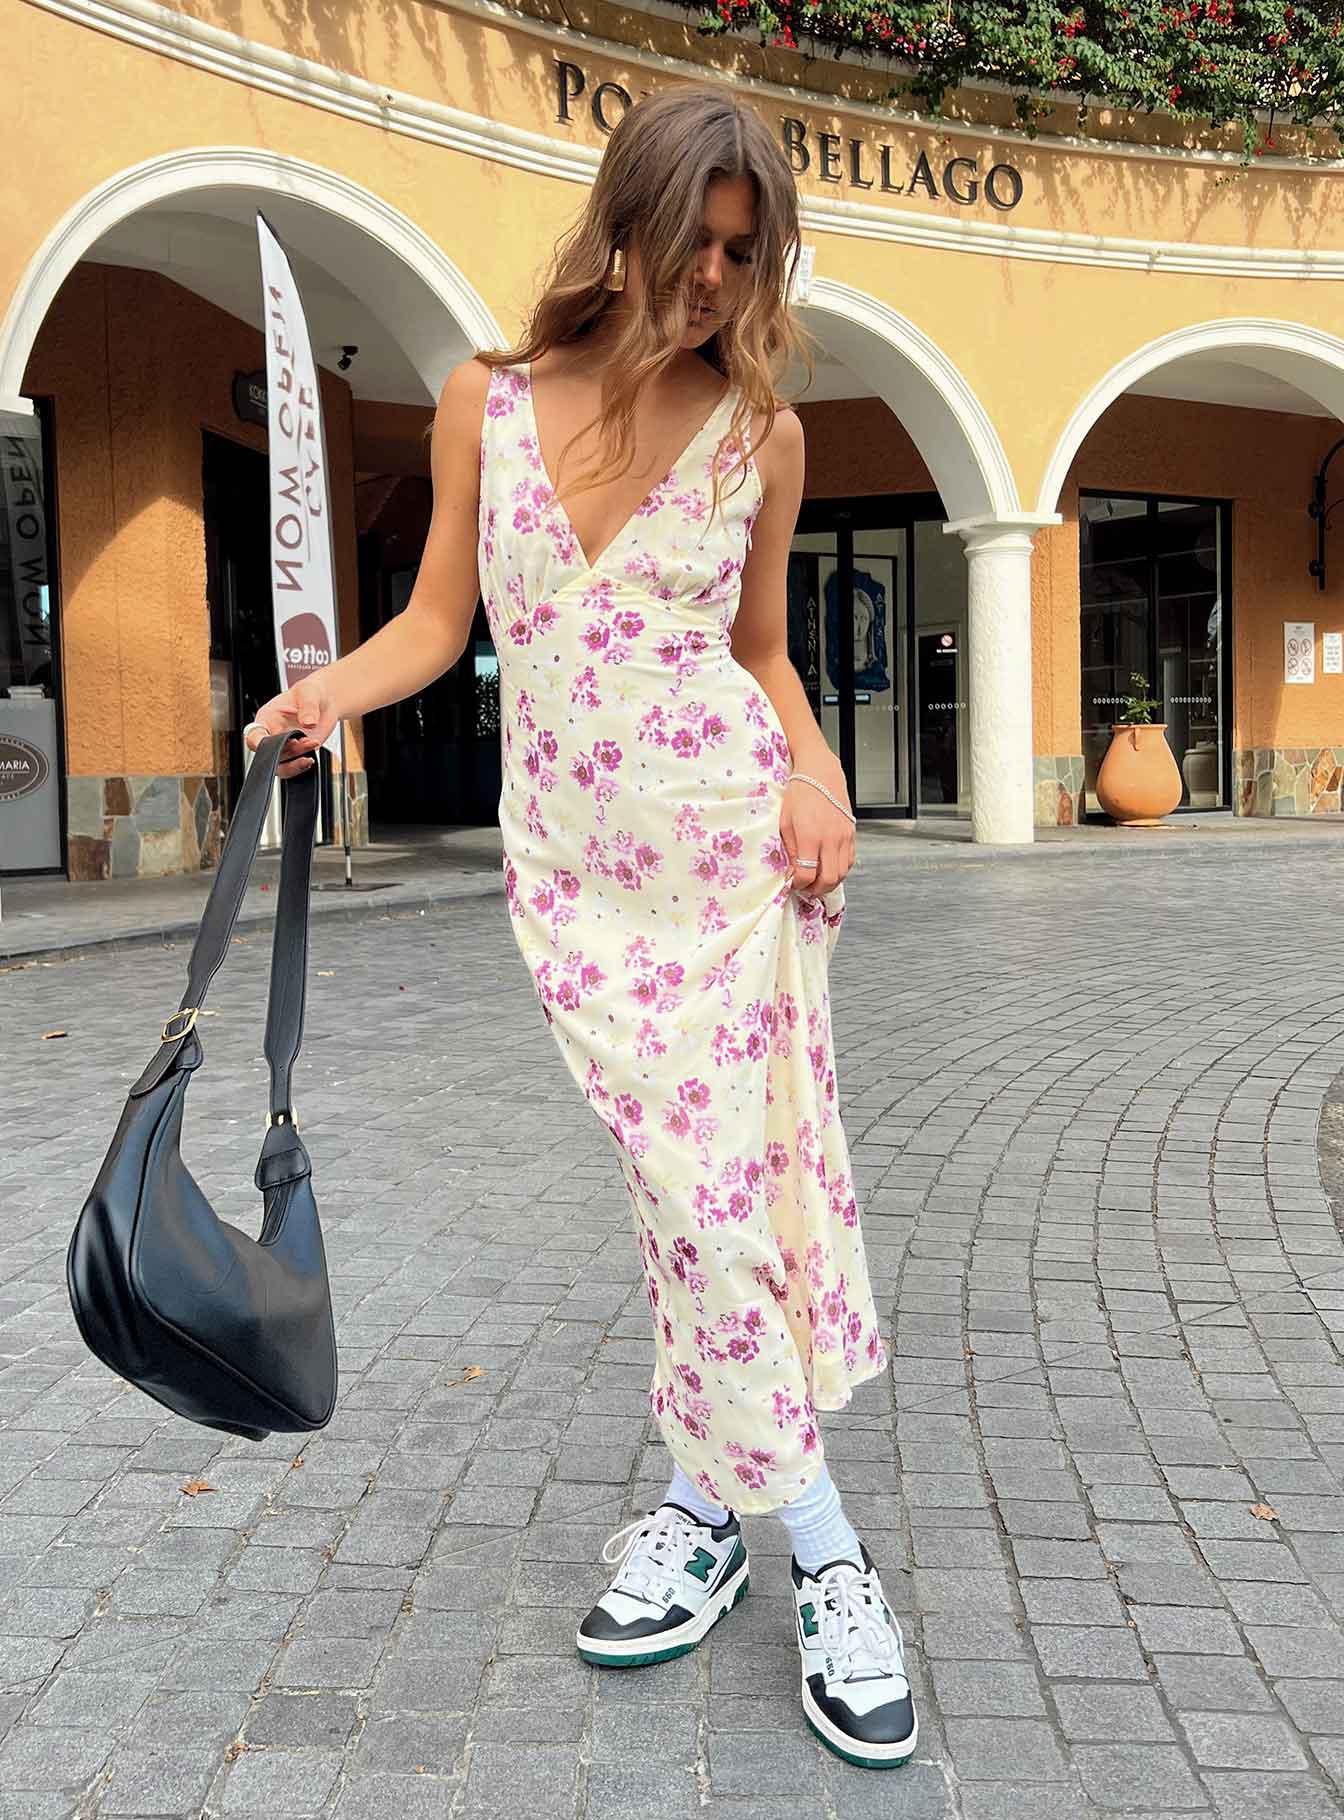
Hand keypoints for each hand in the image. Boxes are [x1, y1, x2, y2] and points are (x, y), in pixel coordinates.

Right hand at [243, 675, 336, 778]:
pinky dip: (302, 767)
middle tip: (302, 741)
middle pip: (268, 754)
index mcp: (267, 718)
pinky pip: (294, 768)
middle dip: (285, 751)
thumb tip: (308, 723)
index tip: (272, 743)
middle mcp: (273, 735)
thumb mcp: (309, 693)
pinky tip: (311, 758)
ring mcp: (285, 746)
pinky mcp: (298, 754)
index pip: (254, 735)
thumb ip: (308, 707)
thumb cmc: (310, 693)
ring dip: (295, 761)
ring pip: (280, 766)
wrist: (325, 701)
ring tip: (312, 744)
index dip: (258, 743)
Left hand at [781, 774, 855, 897]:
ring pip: (842, 873)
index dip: (798, 885)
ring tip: (817, 882)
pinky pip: (850, 861)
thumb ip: (790, 850)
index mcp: (810, 836)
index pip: (807, 874)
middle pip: (828, 879)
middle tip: (805, 889)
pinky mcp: (851, 833)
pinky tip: (829, 868)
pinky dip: (840, 870)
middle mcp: (831, 838)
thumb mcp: (785, 822)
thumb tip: (791, 871)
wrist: (820, 772)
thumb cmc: (800, 793)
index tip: (792, 884)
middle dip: (816, 890)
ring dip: (829, 883)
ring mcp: (844, 837)